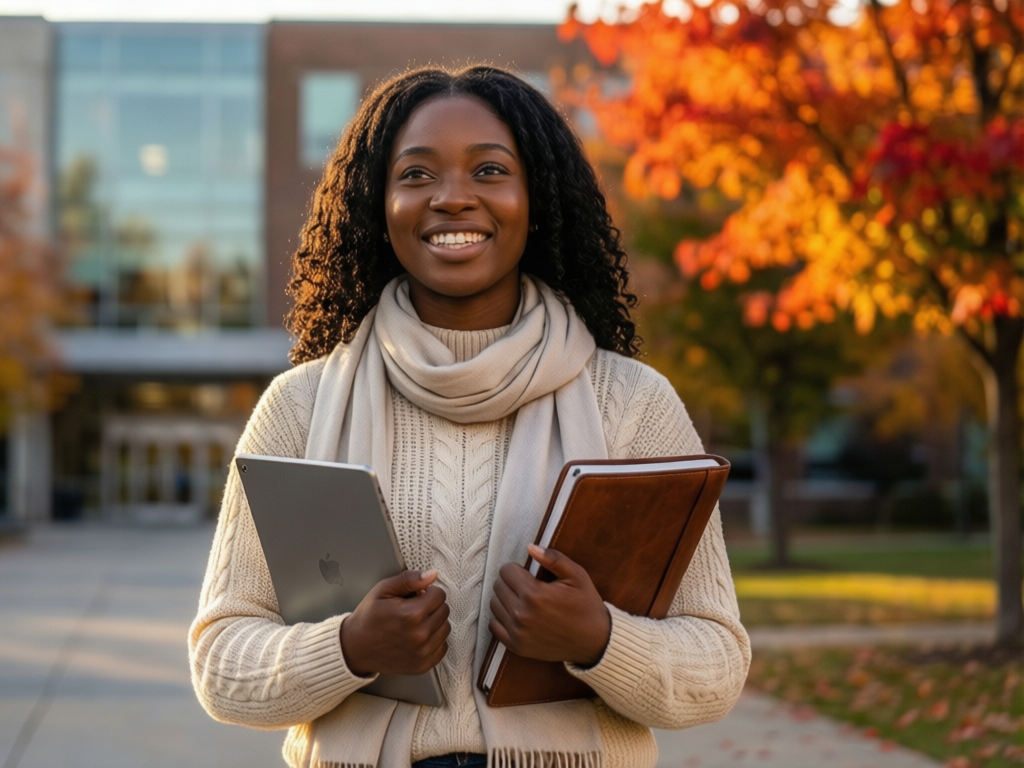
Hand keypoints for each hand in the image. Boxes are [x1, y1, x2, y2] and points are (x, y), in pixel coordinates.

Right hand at [340, 569, 449, 676]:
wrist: (355, 648)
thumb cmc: (368, 618)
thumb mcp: (382, 590)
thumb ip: (409, 579)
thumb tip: (431, 575)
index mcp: (411, 615)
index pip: (439, 595)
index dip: (427, 591)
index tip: (416, 596)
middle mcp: (420, 635)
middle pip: (444, 610)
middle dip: (432, 605)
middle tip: (413, 608)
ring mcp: (422, 653)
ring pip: (445, 628)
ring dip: (434, 622)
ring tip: (415, 623)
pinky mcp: (423, 665)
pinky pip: (443, 646)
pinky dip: (434, 640)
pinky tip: (418, 636)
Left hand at [489, 544, 610, 666]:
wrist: (594, 641)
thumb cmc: (586, 605)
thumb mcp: (577, 576)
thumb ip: (553, 559)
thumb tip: (530, 547)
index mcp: (535, 595)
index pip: (506, 571)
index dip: (517, 568)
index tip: (528, 573)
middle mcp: (522, 615)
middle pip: (498, 586)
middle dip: (510, 581)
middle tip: (527, 585)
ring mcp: (518, 633)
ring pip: (494, 604)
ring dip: (505, 599)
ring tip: (523, 600)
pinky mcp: (517, 647)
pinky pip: (494, 626)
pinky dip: (501, 618)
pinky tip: (517, 615)